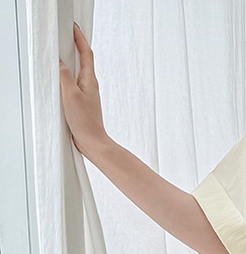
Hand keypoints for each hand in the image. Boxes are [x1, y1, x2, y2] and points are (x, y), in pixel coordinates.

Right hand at [59, 22, 108, 157]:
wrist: (93, 143)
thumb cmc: (85, 122)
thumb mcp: (71, 94)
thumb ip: (64, 76)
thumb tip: (60, 62)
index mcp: (89, 80)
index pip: (86, 53)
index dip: (80, 38)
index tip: (74, 27)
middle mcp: (90, 85)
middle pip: (83, 60)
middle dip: (76, 46)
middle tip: (67, 35)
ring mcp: (87, 94)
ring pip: (78, 72)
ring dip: (71, 61)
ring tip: (63, 52)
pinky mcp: (82, 103)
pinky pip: (74, 84)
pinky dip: (68, 76)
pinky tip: (61, 79)